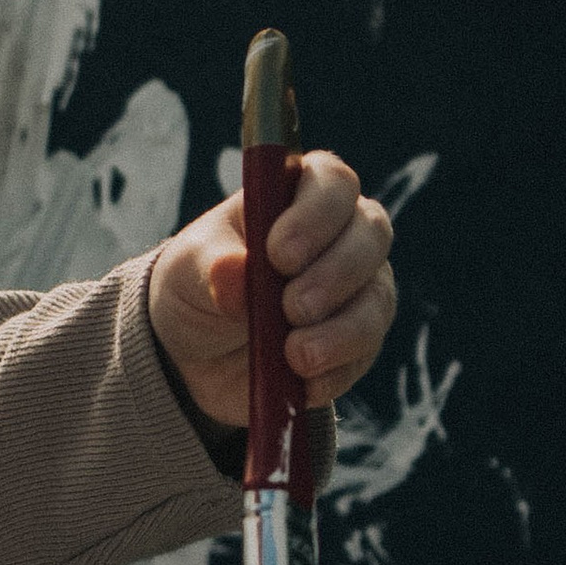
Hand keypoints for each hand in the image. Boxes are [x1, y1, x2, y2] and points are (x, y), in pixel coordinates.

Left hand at [145, 148, 394, 426]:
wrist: (195, 353)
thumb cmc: (198, 285)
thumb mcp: (188, 271)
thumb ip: (212, 267)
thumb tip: (235, 273)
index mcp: (296, 195)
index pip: (332, 182)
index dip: (316, 214)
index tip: (279, 255)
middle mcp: (340, 233)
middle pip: (372, 234)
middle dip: (335, 274)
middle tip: (291, 308)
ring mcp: (358, 287)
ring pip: (377, 298)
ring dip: (341, 330)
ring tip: (295, 355)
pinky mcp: (358, 340)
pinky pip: (364, 353)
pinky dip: (334, 370)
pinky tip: (302, 382)